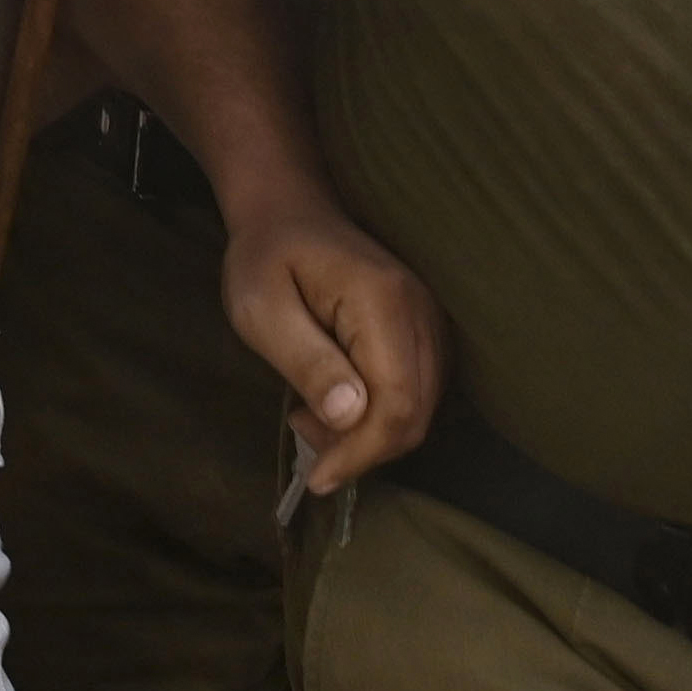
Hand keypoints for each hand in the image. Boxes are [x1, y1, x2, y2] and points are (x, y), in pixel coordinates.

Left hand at [223, 205, 441, 495]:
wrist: (288, 212)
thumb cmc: (266, 257)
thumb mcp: (262, 309)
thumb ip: (307, 361)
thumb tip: (350, 417)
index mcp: (383, 304)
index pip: (396, 402)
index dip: (361, 451)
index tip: (317, 478)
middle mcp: (421, 313)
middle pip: (416, 413)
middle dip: (361, 447)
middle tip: (302, 430)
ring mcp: (429, 320)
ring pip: (420, 409)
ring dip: (367, 433)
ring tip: (308, 412)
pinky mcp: (423, 331)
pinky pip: (416, 392)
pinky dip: (378, 414)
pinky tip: (334, 400)